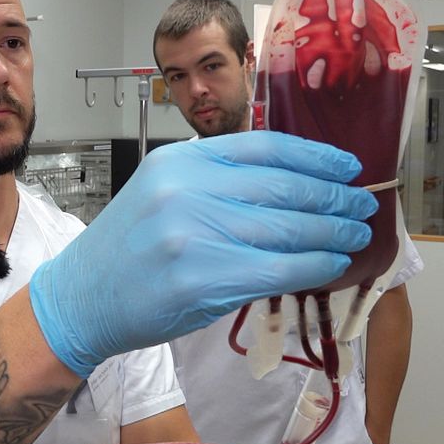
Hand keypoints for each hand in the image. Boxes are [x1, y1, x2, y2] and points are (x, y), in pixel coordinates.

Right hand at [29, 131, 377, 377]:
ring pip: (288, 228)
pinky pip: (279, 269)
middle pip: (283, 186)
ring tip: (355, 234)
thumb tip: (292, 187)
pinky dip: (315, 265)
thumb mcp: (161, 193)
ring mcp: (193, 234)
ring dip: (333, 232)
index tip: (347, 166)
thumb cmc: (125, 248)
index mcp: (179, 161)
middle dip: (334, 196)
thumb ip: (215, 183)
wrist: (82, 297)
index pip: (264, 146)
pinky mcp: (202, 280)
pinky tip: (333, 263)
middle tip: (362, 204)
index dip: (316, 156)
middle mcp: (186, 189)